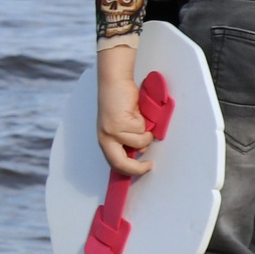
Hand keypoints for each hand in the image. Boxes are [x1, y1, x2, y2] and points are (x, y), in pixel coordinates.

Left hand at [95, 47, 154, 176]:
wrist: (114, 83)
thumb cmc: (120, 102)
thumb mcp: (122, 126)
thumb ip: (128, 139)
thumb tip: (139, 151)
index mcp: (105, 140)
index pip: (114, 163)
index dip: (130, 171)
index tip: (144, 169)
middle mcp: (105, 138)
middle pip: (120, 163)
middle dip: (137, 168)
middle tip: (149, 166)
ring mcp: (111, 131)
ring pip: (138, 143)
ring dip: (146, 134)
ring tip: (141, 121)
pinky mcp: (119, 123)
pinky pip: (141, 130)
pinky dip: (144, 123)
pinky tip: (136, 112)